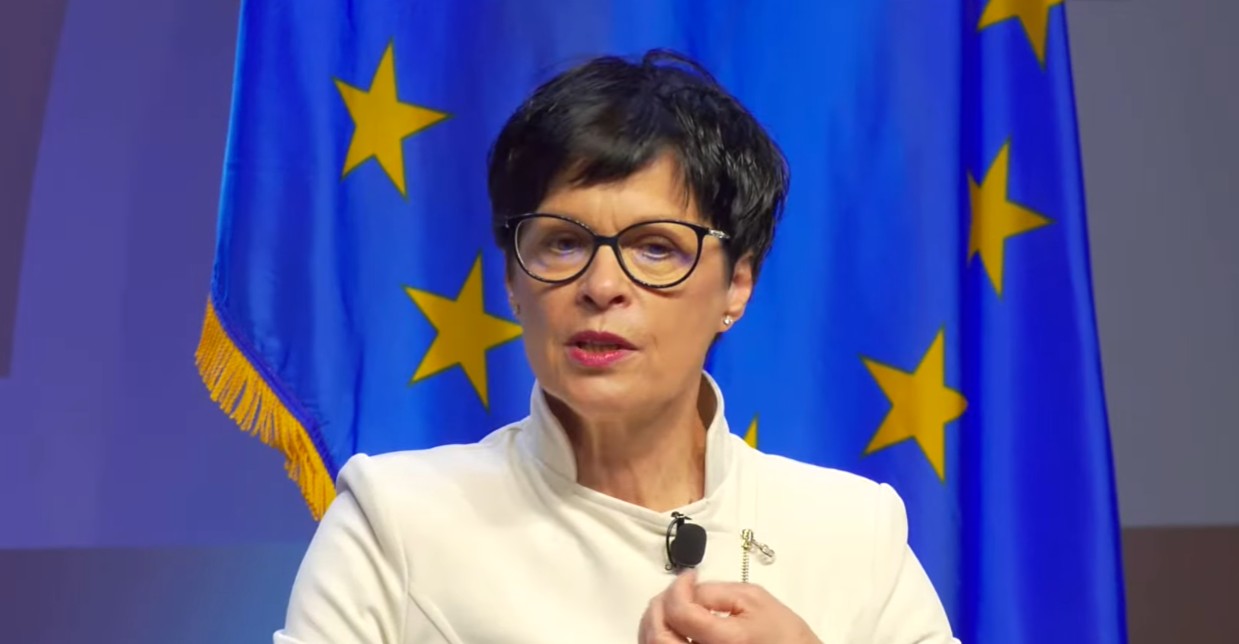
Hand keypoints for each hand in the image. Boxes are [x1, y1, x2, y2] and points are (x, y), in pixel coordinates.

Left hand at [638, 570, 819, 643]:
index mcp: (726, 641)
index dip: (677, 588)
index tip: (688, 576)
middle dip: (657, 606)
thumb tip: (686, 588)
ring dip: (653, 622)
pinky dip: (657, 638)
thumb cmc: (780, 632)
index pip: (680, 613)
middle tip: (672, 589)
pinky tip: (669, 624)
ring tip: (668, 604)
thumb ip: (715, 591)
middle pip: (658, 637)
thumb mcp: (753, 598)